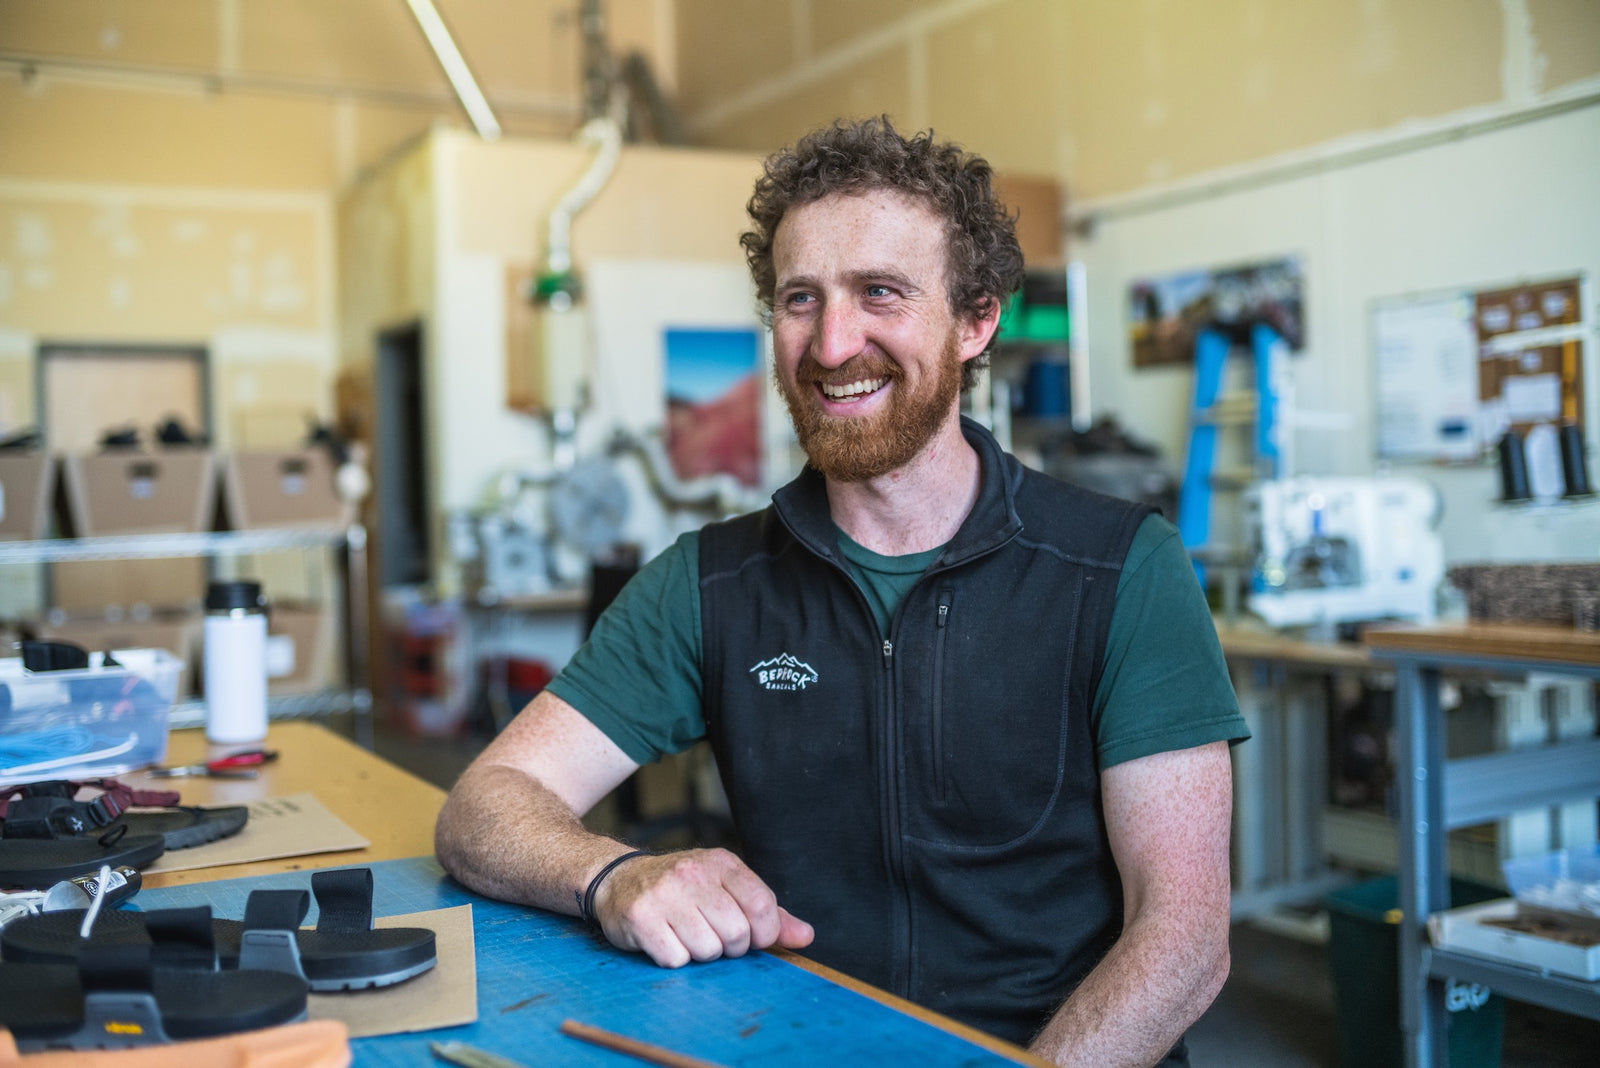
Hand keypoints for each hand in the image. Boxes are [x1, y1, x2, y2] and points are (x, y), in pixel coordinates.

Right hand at [593, 847, 813, 967]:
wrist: (618, 879)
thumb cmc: (682, 890)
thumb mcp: (726, 889)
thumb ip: (769, 913)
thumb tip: (806, 936)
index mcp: (721, 863)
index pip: (762, 905)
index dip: (763, 933)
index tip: (751, 937)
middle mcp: (693, 873)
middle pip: (736, 933)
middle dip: (728, 946)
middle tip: (710, 933)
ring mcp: (664, 895)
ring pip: (707, 950)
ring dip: (699, 953)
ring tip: (685, 934)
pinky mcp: (640, 918)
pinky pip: (676, 959)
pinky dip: (673, 959)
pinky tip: (664, 939)